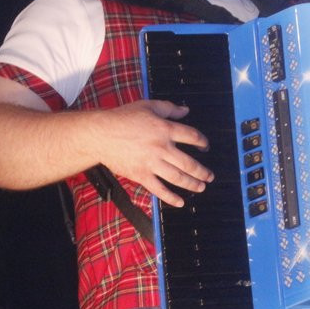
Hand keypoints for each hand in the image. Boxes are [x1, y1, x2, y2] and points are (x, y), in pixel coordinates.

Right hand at [98, 99, 214, 206]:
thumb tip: (185, 110)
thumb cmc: (122, 118)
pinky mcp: (141, 175)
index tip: (205, 147)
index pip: (192, 136)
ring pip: (178, 177)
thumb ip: (169, 108)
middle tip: (209, 176)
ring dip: (192, 184)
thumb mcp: (148, 106)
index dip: (202, 142)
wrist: (100, 134)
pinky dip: (171, 197)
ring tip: (201, 187)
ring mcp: (152, 163)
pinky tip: (180, 202)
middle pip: (189, 163)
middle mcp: (162, 148)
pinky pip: (159, 189)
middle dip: (203, 171)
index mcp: (165, 129)